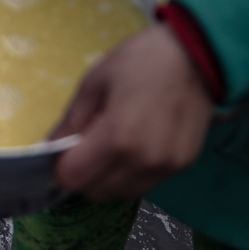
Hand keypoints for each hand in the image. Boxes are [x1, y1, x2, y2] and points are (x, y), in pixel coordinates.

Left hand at [50, 23, 213, 200]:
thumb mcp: (95, 83)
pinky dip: (130, 174)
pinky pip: (145, 184)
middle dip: (83, 174)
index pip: (73, 178)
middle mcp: (142, 162)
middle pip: (95, 192)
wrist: (198, 55)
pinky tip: (134, 147)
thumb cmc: (141, 61)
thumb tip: (50, 146)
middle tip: (85, 146)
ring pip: (121, 194)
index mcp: (117, 139)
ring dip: (107, 178)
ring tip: (112, 145)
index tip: (63, 149)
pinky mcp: (182, 167)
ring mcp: (166, 168)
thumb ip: (71, 121)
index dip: (61, 166)